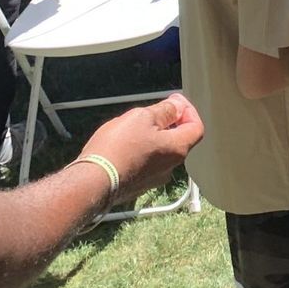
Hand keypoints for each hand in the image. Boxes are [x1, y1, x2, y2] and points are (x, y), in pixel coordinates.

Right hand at [82, 93, 203, 201]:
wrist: (91, 182)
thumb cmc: (118, 148)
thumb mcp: (142, 118)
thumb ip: (164, 111)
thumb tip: (178, 106)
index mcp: (177, 149)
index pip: (196, 127)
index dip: (188, 111)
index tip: (175, 102)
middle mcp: (170, 167)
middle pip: (178, 140)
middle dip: (169, 123)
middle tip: (153, 111)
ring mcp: (153, 179)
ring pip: (160, 152)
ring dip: (153, 137)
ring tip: (133, 127)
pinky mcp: (137, 186)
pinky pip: (145, 164)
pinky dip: (141, 151)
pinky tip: (123, 145)